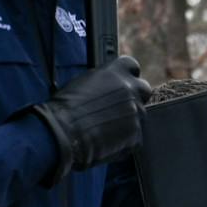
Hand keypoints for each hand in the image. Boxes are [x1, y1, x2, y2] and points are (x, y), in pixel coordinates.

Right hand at [29, 55, 152, 181]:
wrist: (63, 131)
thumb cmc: (65, 107)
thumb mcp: (85, 82)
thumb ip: (104, 81)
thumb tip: (110, 87)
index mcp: (115, 72)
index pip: (132, 66)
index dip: (127, 76)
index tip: (123, 82)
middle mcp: (129, 89)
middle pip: (143, 90)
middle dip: (135, 97)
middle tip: (120, 107)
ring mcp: (135, 112)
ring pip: (139, 114)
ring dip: (128, 119)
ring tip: (105, 127)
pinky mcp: (135, 134)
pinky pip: (135, 136)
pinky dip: (124, 139)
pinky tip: (107, 140)